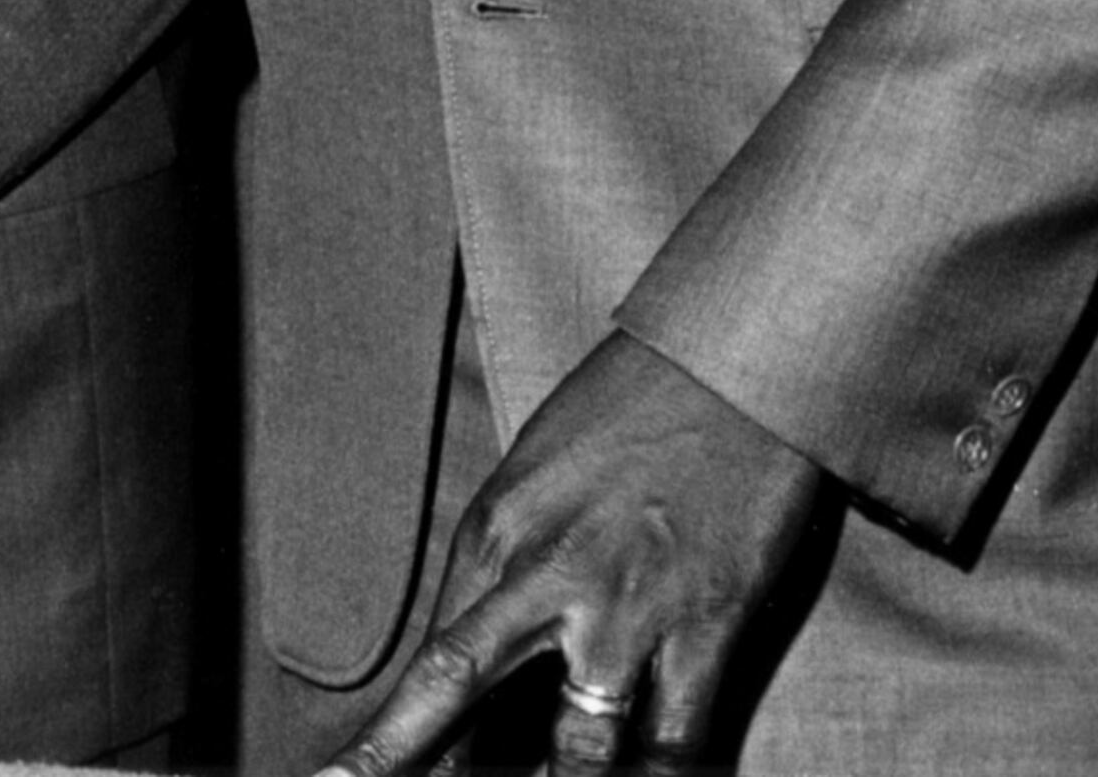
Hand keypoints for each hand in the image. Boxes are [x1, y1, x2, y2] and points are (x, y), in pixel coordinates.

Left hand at [319, 330, 827, 775]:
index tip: (366, 769)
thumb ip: (509, 559)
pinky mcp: (707, 624)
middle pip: (457, 687)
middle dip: (409, 753)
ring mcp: (627, 607)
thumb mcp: (536, 471)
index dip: (401, 727)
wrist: (732, 361)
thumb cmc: (629, 408)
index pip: (434, 656)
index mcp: (495, 530)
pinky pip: (676, 738)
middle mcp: (546, 573)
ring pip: (578, 743)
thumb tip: (485, 644)